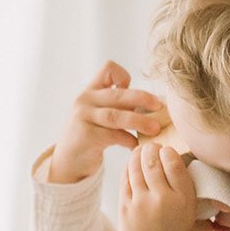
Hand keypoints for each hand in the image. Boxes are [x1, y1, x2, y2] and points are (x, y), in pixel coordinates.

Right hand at [45, 60, 166, 183]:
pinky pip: (112, 135)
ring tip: (155, 129)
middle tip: (159, 106)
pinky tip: (136, 146)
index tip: (134, 92)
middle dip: (142, 99)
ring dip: (139, 121)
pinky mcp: (85, 136)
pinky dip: (128, 140)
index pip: (108, 69)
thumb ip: (119, 106)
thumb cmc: (92, 136)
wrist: (69, 161)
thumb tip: (153, 104)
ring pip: (116, 115)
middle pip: (118, 93)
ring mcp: (83, 117)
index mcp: (91, 91)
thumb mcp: (101, 115)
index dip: (124, 76)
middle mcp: (85, 100)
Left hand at [118, 141, 211, 230]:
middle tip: (153, 147)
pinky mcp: (124, 208)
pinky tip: (131, 166)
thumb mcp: (200, 227)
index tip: (168, 151)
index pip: (174, 164)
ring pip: (136, 168)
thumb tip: (220, 198)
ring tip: (141, 152)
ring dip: (138, 156)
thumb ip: (206, 209)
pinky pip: (124, 181)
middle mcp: (161, 198)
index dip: (169, 153)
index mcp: (183, 200)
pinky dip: (128, 170)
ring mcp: (140, 202)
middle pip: (153, 162)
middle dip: (152, 150)